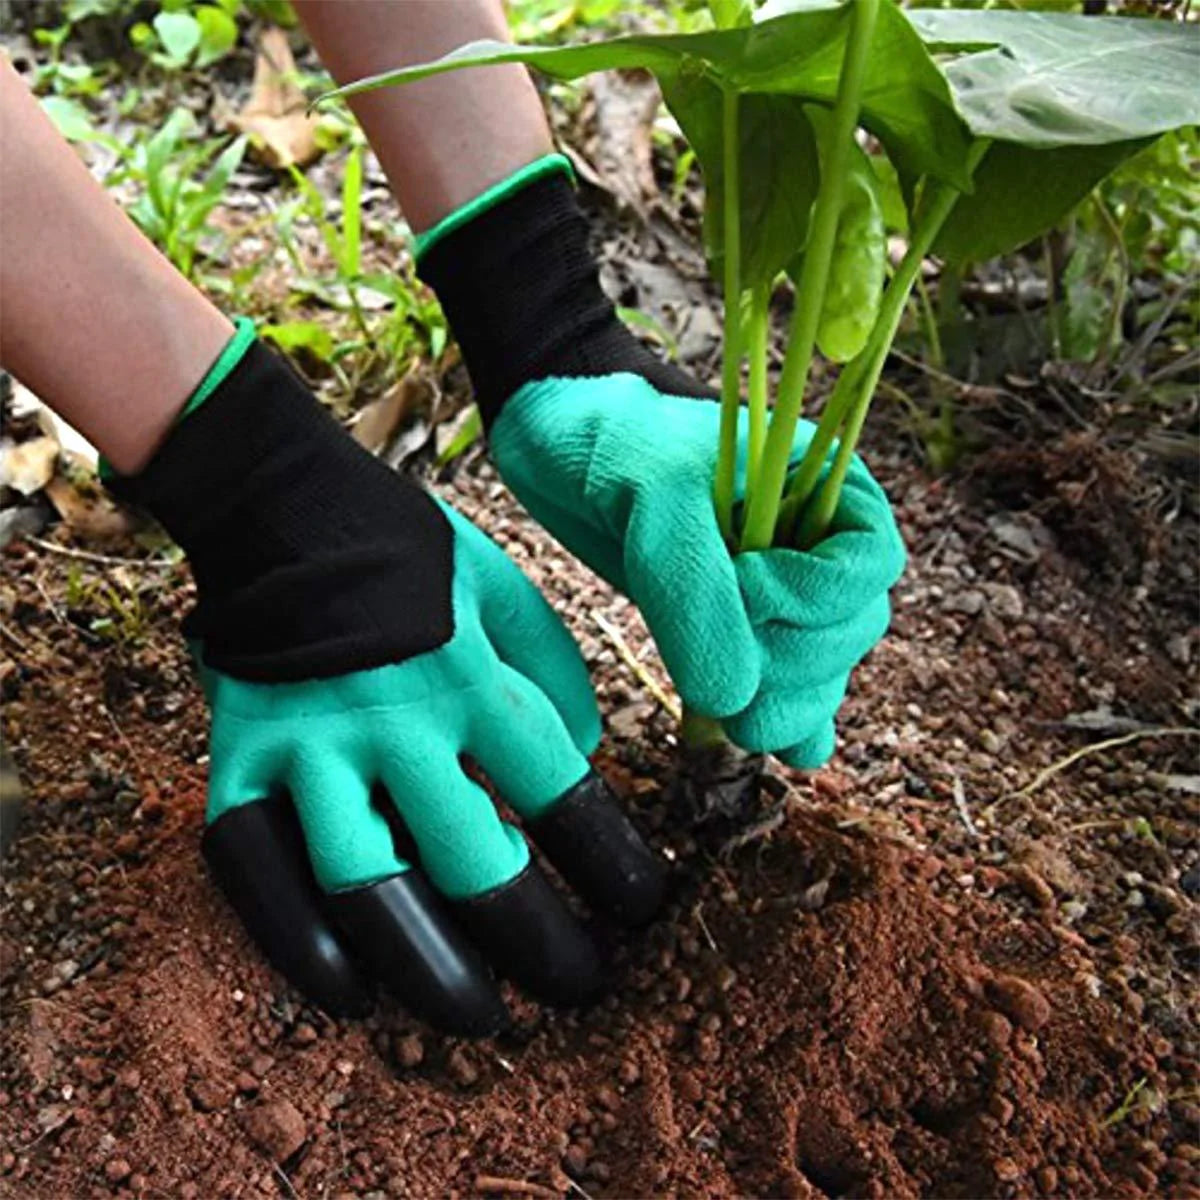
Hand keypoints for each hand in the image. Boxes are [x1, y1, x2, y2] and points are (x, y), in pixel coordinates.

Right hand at [109, 336, 664, 1031]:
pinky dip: (294, 940)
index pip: (560, 791)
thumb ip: (554, 675)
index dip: (611, 861)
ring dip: (427, 966)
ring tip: (480, 1018)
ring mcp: (312, 747)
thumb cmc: (416, 555)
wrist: (288, 509)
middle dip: (540, 938)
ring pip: (367, 883)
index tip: (644, 908)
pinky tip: (345, 993)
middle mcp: (398, 723)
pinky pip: (253, 866)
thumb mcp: (508, 591)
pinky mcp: (241, 760)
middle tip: (583, 986)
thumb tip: (577, 761)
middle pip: (473, 860)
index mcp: (475, 678)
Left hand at [490, 382, 903, 766]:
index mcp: (823, 485)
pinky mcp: (738, 626)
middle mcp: (813, 541)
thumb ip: (697, 591)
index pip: (865, 565)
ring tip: (744, 728)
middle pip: (848, 630)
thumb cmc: (614, 441)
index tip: (742, 583)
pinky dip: (784, 718)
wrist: (561, 441)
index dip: (815, 594)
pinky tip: (775, 745)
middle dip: (796, 666)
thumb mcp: (656, 499)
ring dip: (789, 706)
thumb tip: (734, 701)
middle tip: (727, 674)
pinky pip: (787, 685)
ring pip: (821, 668)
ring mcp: (778, 588)